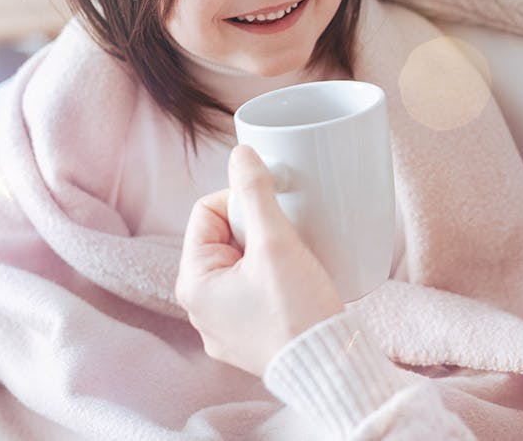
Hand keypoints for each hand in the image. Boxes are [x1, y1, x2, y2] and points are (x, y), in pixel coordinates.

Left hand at [175, 145, 343, 375]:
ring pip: (243, 263)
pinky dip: (275, 278)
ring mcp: (225, 326)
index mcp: (194, 283)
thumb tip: (240, 154)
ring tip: (298, 258)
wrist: (329, 367)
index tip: (275, 209)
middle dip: (259, 228)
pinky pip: (255, 290)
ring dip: (269, 251)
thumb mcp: (276, 243)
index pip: (207, 212)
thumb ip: (255, 194)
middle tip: (289, 237)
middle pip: (225, 237)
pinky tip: (298, 281)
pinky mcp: (250, 336)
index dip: (241, 201)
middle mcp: (201, 309)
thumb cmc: (297, 311)